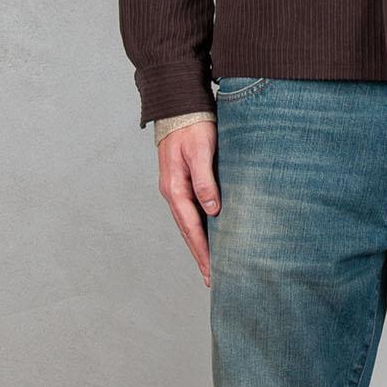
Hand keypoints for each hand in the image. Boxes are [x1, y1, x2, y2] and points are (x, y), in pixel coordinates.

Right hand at [157, 120, 220, 285]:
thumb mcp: (201, 151)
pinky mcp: (183, 183)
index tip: (213, 271)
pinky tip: (209, 236)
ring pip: (189, 224)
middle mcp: (173, 192)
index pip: (191, 228)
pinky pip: (192, 212)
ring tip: (211, 266)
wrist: (180, 107)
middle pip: (188, 232)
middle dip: (200, 256)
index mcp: (175, 188)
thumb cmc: (193, 127)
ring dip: (200, 245)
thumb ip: (205, 180)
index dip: (203, 251)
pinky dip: (200, 228)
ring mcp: (176, 188)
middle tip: (212, 280)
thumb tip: (213, 210)